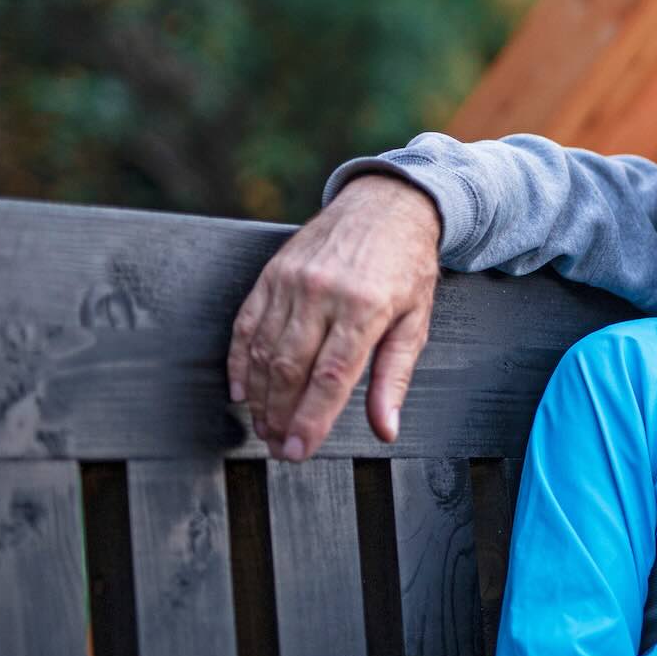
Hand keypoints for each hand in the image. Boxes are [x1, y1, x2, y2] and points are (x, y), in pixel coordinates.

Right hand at [226, 174, 442, 459]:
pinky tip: (242, 391)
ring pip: (264, 351)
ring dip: (260, 397)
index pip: (330, 378)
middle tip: (278, 448)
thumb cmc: (407, 266)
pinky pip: (246, 324)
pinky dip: (239, 361)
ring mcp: (292, 281)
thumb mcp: (417, 321)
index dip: (310, 420)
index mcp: (365, 307)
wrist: (387, 204)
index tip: (298, 451)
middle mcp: (323, 293)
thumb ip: (395, 377)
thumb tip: (385, 428)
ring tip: (264, 427)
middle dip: (280, 417)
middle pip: (290, 369)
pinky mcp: (271, 272)